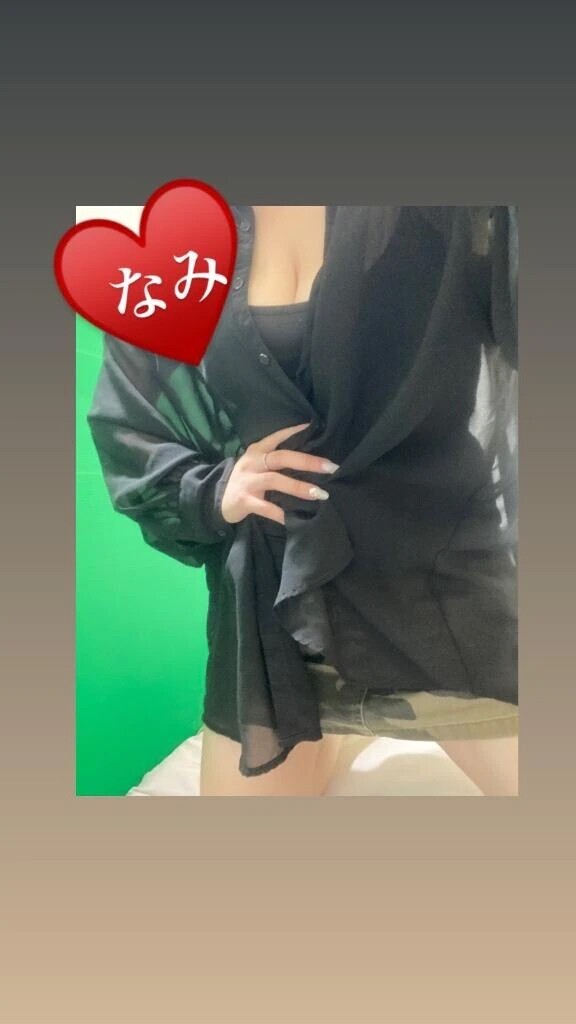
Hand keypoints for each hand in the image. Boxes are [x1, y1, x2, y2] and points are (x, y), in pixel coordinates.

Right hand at [220, 422, 339, 526]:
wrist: (217, 499)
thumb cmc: (246, 480)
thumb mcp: (257, 464)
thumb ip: (276, 460)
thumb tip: (311, 461)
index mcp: (257, 451)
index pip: (278, 436)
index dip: (295, 431)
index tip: (314, 427)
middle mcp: (252, 462)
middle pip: (281, 457)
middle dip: (307, 462)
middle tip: (330, 467)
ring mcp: (247, 481)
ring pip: (275, 480)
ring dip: (299, 487)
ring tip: (319, 493)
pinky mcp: (244, 500)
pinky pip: (266, 508)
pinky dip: (281, 513)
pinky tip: (294, 519)